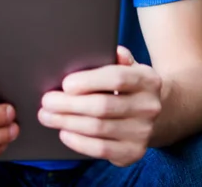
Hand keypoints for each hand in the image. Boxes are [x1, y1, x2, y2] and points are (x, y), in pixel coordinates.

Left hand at [38, 46, 161, 166]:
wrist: (154, 114)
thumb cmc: (129, 84)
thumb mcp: (128, 66)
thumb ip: (117, 57)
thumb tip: (110, 50)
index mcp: (148, 79)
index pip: (117, 78)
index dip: (89, 81)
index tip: (65, 84)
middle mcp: (149, 106)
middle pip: (103, 106)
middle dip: (69, 104)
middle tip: (46, 100)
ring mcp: (143, 132)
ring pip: (98, 128)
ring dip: (67, 122)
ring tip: (47, 116)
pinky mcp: (134, 152)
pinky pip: (101, 149)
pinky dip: (79, 142)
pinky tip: (64, 132)